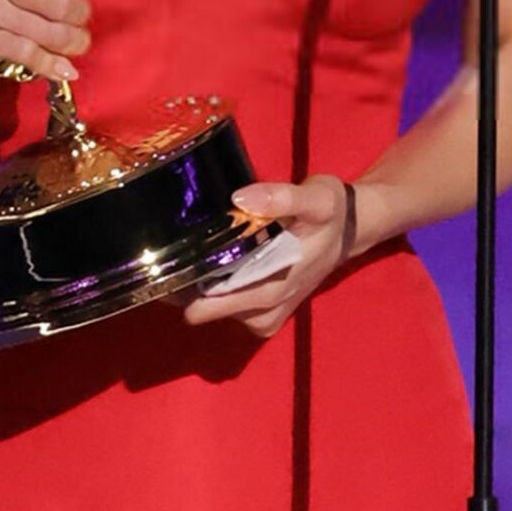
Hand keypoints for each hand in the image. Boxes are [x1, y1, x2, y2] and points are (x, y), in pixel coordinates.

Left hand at [179, 174, 354, 339]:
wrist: (351, 230)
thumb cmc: (331, 213)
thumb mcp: (316, 198)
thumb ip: (281, 198)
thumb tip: (240, 198)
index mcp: (277, 283)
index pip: (222, 302)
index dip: (189, 293)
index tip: (164, 275)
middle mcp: (269, 307)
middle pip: (212, 309)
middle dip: (185, 290)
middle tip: (160, 263)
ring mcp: (267, 312)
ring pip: (218, 310)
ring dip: (196, 289)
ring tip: (177, 259)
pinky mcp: (266, 311)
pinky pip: (229, 309)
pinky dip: (212, 292)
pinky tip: (202, 266)